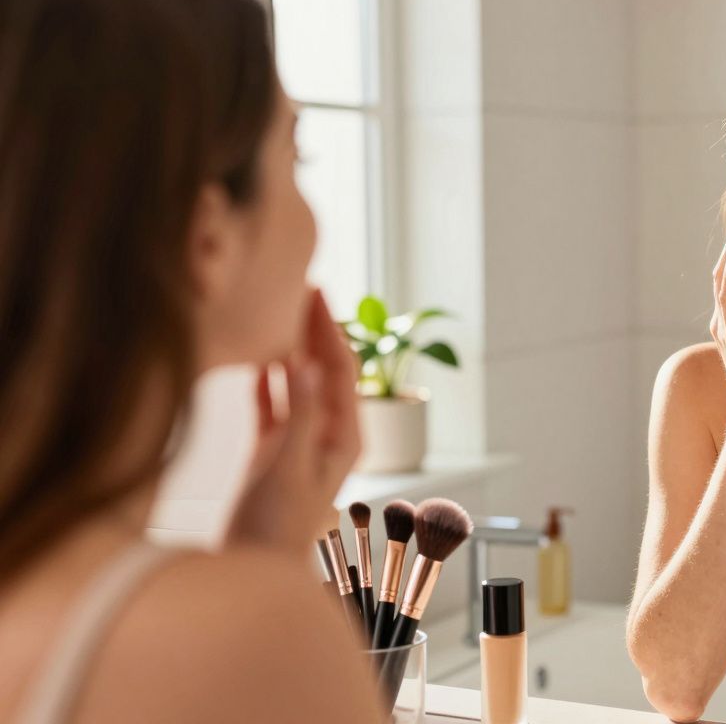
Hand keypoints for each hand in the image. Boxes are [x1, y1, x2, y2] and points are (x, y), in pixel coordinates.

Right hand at [224, 289, 361, 552]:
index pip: (342, 370)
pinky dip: (264, 377)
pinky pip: (271, 401)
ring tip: (275, 306)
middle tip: (296, 283)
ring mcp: (300, 438)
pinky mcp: (272, 448)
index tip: (314, 291)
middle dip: (313, 328)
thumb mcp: (291, 467)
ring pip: (297, 381)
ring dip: (288, 346)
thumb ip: (302, 416)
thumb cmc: (276, 528)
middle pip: (323, 368)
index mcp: (345, 436)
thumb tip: (311, 364)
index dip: (329, 329)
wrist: (251, 571)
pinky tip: (252, 353)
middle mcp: (328, 432)